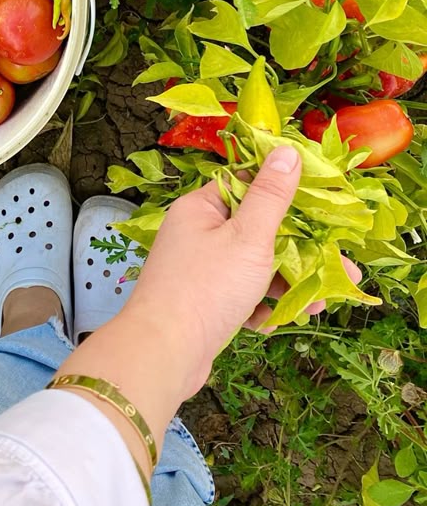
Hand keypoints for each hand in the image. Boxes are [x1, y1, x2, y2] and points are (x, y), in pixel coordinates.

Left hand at [126, 145, 360, 387]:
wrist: (164, 354)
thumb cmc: (206, 288)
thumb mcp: (248, 236)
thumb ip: (271, 195)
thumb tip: (285, 151)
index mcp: (201, 209)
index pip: (247, 185)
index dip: (286, 194)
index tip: (323, 207)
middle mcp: (197, 234)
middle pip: (257, 230)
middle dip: (300, 251)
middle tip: (341, 268)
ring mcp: (199, 270)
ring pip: (254, 266)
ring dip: (287, 283)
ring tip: (320, 304)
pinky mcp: (204, 302)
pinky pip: (241, 294)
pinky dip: (263, 305)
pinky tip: (281, 320)